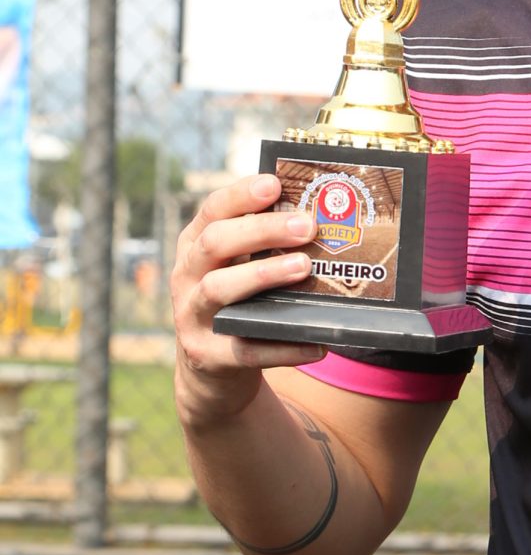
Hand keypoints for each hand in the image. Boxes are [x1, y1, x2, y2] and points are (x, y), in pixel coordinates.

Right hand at [171, 175, 323, 427]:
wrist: (210, 370)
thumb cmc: (237, 304)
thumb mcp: (237, 268)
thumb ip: (263, 245)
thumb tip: (319, 218)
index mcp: (195, 246)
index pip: (211, 211)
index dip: (241, 195)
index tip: (274, 184)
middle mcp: (186, 276)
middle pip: (215, 243)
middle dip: (261, 230)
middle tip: (306, 225)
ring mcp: (192, 316)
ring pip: (220, 289)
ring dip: (264, 274)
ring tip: (304, 266)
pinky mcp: (208, 356)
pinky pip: (247, 349)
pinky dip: (284, 347)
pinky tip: (317, 342)